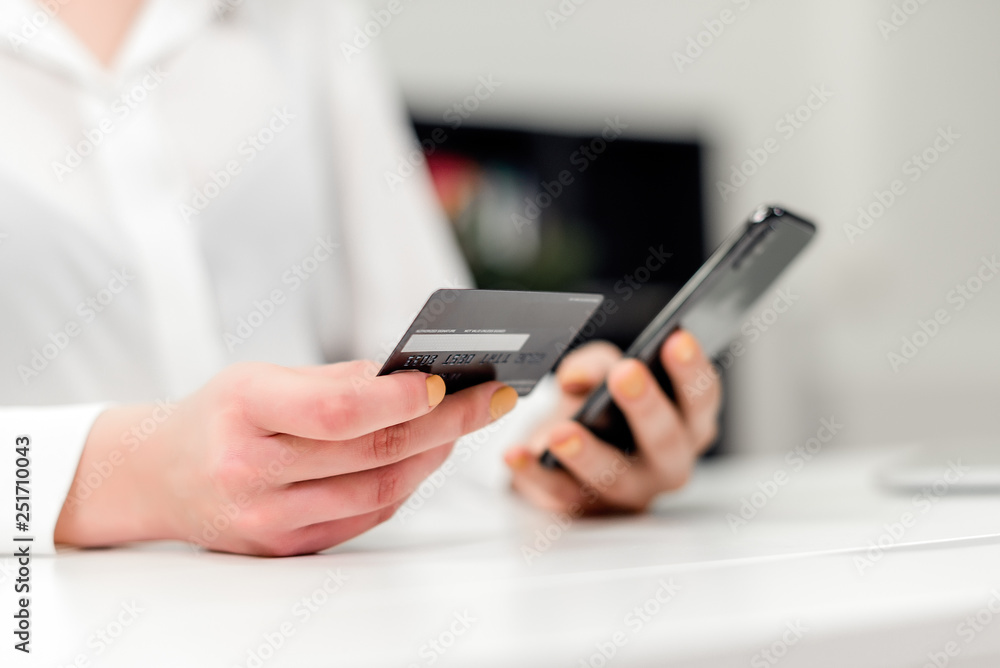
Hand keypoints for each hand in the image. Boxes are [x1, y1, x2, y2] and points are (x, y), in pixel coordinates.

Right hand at [55, 360, 517, 555]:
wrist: (159, 476)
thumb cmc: (218, 416)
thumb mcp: (260, 377)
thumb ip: (336, 380)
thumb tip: (415, 376)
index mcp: (242, 412)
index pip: (334, 411)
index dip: (397, 398)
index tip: (444, 379)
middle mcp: (251, 472)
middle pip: (370, 452)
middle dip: (444, 423)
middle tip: (490, 398)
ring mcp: (268, 519)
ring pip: (377, 492)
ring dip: (433, 457)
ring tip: (463, 425)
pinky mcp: (287, 546)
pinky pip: (365, 518)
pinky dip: (403, 485)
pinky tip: (425, 457)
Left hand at [503, 330, 720, 513]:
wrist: (567, 455)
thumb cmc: (602, 409)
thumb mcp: (603, 375)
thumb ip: (598, 364)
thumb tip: (579, 377)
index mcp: (686, 422)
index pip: (700, 397)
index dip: (690, 370)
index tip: (676, 339)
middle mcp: (667, 462)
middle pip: (665, 439)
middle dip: (645, 405)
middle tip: (626, 374)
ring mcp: (630, 491)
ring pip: (615, 477)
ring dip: (588, 453)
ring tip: (562, 431)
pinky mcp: (586, 509)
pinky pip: (560, 493)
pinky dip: (534, 474)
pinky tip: (516, 453)